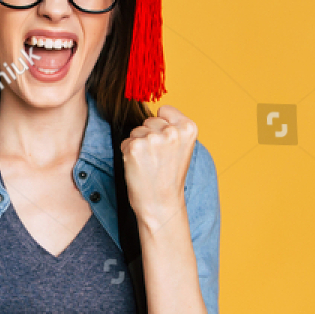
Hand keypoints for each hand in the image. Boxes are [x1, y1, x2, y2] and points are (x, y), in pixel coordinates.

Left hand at [121, 105, 196, 229]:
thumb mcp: (182, 148)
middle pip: (149, 120)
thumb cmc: (170, 177)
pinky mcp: (135, 147)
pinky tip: (139, 167)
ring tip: (149, 164)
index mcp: (188, 128)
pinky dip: (128, 153)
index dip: (162, 126)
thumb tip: (154, 110)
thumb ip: (172, 128)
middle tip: (158, 159)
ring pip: (136, 131)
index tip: (167, 145)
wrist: (161, 204)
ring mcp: (153, 139)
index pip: (165, 110)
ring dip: (139, 145)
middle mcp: (172, 131)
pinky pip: (126, 142)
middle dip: (149, 136)